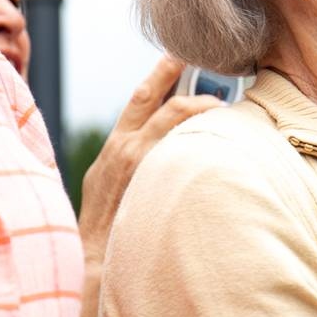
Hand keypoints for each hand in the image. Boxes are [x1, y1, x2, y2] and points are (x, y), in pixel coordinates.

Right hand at [79, 55, 223, 265]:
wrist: (93, 260)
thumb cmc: (106, 228)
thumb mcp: (107, 185)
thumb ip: (129, 161)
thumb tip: (157, 148)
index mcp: (115, 146)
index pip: (139, 98)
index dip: (159, 74)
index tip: (177, 57)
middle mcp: (125, 147)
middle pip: (155, 96)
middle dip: (176, 71)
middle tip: (201, 56)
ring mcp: (139, 160)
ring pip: (174, 117)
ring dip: (200, 104)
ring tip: (223, 101)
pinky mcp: (152, 176)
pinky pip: (182, 145)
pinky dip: (201, 134)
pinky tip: (222, 134)